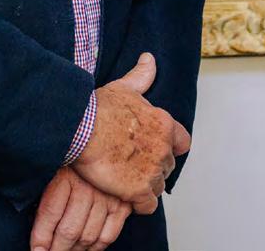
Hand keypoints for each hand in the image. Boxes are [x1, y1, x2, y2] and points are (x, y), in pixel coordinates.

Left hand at [31, 169, 129, 250]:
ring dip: (75, 250)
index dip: (41, 238)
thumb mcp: (55, 172)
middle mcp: (88, 186)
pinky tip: (86, 247)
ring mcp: (108, 196)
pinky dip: (96, 248)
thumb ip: (46, 200)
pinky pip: (108, 236)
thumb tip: (38, 238)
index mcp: (66, 175)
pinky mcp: (123, 204)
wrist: (102, 145)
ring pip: (88, 237)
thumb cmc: (74, 163)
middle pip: (70, 231)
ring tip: (67, 250)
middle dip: (57, 250)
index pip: (50, 214)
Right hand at [71, 53, 192, 213]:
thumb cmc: (99, 108)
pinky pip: (148, 205)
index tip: (154, 150)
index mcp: (164, 124)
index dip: (170, 148)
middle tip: (133, 167)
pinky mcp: (138, 190)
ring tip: (126, 183)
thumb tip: (149, 59)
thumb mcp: (124, 87)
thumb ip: (141, 76)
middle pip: (167, 166)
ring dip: (145, 186)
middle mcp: (163, 148)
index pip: (182, 143)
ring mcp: (152, 170)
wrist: (81, 129)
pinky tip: (125, 198)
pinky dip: (139, 205)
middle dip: (153, 168)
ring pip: (157, 186)